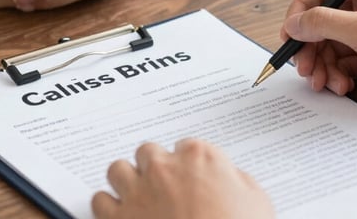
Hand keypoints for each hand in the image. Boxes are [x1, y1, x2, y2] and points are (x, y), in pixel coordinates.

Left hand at [92, 140, 273, 218]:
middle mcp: (165, 167)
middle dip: (153, 167)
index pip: (185, 145)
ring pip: (118, 170)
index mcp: (199, 156)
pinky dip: (108, 207)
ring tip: (136, 195)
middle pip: (148, 152)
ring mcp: (139, 191)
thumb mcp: (256, 200)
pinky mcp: (119, 218)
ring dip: (126, 181)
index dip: (187, 163)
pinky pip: (100, 200)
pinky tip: (119, 214)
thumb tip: (229, 179)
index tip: (190, 175)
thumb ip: (237, 180)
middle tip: (163, 185)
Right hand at [282, 0, 356, 109]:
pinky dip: (337, 75)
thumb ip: (322, 23)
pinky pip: (343, 62)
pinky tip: (342, 87)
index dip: (301, 8)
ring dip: (322, 65)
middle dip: (310, 46)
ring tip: (323, 83)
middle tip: (303, 68)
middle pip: (321, 19)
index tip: (290, 34)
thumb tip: (294, 24)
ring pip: (330, 44)